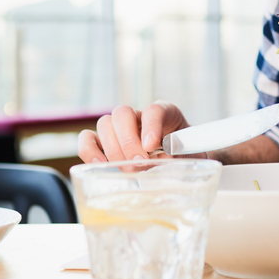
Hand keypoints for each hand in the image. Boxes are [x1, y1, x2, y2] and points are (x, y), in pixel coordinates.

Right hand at [77, 100, 206, 162]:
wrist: (177, 163)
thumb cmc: (184, 157)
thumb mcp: (191, 155)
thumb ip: (181, 154)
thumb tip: (165, 158)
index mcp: (165, 113)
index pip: (153, 110)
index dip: (150, 126)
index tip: (152, 146)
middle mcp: (139, 116)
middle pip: (122, 113)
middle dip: (128, 141)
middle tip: (139, 163)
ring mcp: (120, 127)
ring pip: (105, 123)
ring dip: (113, 149)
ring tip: (128, 168)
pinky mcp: (103, 142)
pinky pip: (87, 138)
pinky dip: (89, 151)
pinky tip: (100, 165)